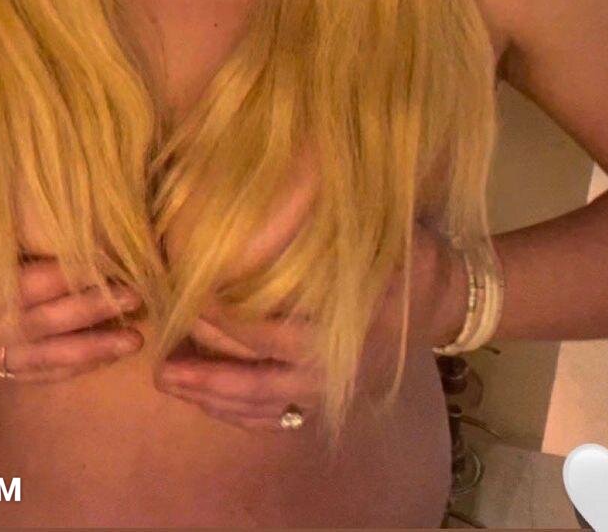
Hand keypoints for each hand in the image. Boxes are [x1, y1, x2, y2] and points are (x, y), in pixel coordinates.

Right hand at [0, 156, 144, 380]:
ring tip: (132, 338)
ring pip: (35, 355)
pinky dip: (65, 367)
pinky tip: (101, 357)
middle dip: (84, 311)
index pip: (8, 286)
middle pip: (30, 323)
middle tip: (133, 294)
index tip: (102, 259)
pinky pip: (27, 370)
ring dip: (85, 349)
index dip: (55, 276)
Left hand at [153, 222, 458, 430]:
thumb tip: (283, 189)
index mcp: (337, 333)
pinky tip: (213, 403)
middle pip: (255, 384)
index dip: (221, 318)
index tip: (184, 297)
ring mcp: (330, 392)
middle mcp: (329, 372)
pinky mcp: (330, 399)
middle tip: (159, 365)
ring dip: (215, 400)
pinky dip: (243, 414)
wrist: (448, 300)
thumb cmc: (410, 257)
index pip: (264, 331)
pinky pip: (279, 418)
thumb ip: (333, 223)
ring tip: (171, 383)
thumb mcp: (380, 233)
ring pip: (262, 407)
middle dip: (206, 377)